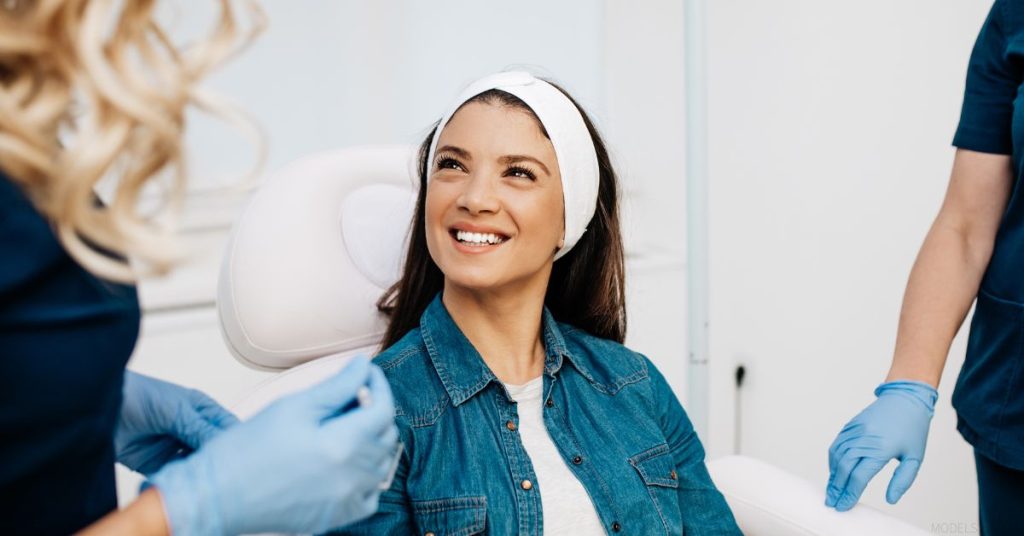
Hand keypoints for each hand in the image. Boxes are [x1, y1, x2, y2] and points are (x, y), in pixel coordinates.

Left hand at [115, 371, 238, 475]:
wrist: (100, 410)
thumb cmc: (139, 396)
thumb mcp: (176, 410)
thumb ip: (200, 429)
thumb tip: (223, 445)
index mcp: (203, 412)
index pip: (228, 428)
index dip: (236, 441)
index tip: (238, 455)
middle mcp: (192, 431)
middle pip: (215, 450)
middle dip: (219, 460)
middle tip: (221, 471)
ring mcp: (177, 448)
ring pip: (198, 466)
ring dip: (200, 472)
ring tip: (201, 476)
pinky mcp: (160, 465)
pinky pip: (178, 477)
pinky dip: (182, 480)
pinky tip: (183, 480)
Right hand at [150, 356, 399, 534]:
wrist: (216, 497)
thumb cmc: (246, 450)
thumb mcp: (293, 406)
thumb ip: (336, 386)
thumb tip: (362, 366)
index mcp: (342, 446)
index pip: (383, 410)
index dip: (378, 386)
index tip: (366, 373)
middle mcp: (351, 477)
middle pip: (386, 437)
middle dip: (375, 411)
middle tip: (350, 397)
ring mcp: (345, 502)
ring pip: (382, 465)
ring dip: (372, 441)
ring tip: (344, 427)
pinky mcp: (335, 518)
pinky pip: (370, 495)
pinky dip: (366, 476)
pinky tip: (345, 463)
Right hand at [825, 380, 937, 510]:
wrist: (906, 398)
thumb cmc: (913, 428)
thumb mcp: (915, 458)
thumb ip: (903, 480)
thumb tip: (891, 499)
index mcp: (881, 449)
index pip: (859, 477)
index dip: (850, 494)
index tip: (844, 506)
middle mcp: (864, 439)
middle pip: (843, 469)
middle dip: (836, 488)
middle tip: (832, 502)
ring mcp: (855, 431)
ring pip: (837, 456)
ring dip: (832, 475)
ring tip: (831, 489)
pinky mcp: (850, 425)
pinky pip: (836, 444)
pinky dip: (832, 459)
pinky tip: (834, 470)